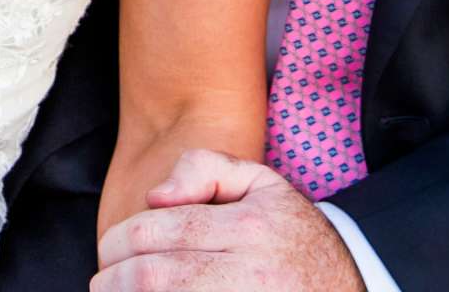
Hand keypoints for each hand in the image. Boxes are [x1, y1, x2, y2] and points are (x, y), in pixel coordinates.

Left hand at [91, 150, 363, 291]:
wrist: (345, 288)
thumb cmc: (293, 235)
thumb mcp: (262, 183)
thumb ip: (205, 169)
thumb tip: (156, 197)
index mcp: (249, 228)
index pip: (161, 231)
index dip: (119, 242)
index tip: (108, 251)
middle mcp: (250, 272)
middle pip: (155, 277)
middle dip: (114, 279)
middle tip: (102, 280)